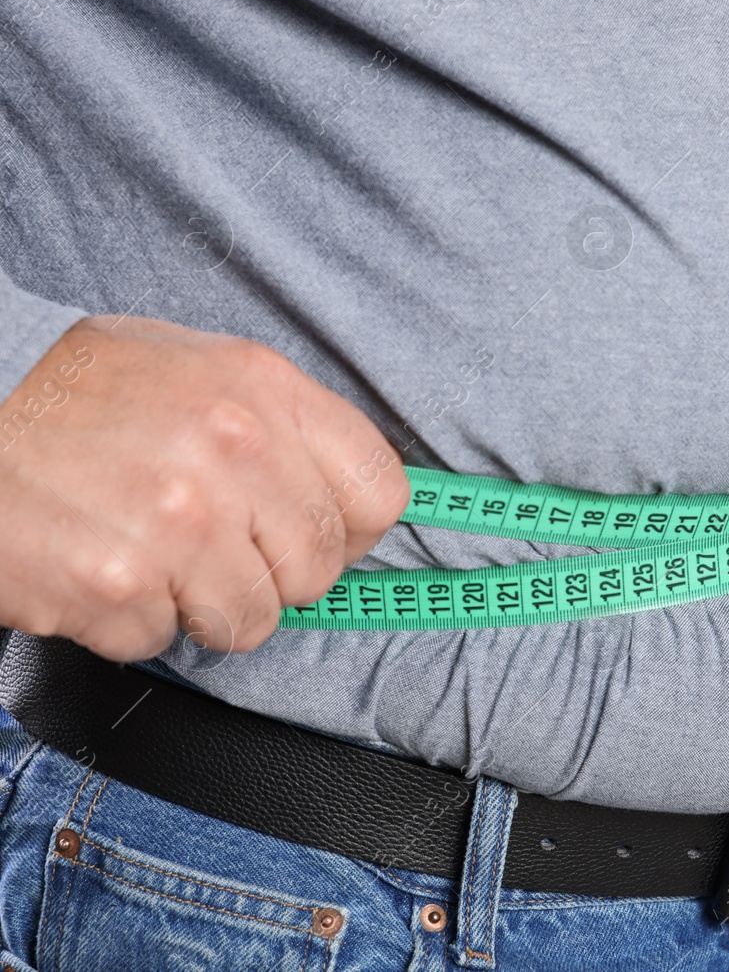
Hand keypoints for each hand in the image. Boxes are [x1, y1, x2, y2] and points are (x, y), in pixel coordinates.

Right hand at [0, 316, 408, 660]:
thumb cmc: (69, 393)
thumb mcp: (192, 368)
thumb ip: (277, 425)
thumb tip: (342, 497)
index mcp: (264, 390)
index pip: (380, 492)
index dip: (349, 529)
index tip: (316, 535)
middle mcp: (234, 452)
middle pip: (317, 569)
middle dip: (270, 573)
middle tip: (210, 545)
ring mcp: (180, 523)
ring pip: (251, 619)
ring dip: (199, 603)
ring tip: (146, 549)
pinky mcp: (120, 586)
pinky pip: (163, 640)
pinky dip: (131, 619)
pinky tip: (99, 564)